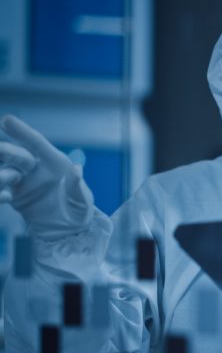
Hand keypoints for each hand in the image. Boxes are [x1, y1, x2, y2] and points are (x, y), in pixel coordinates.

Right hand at [0, 115, 92, 239]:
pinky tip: (6, 198)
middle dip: (7, 151)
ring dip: (2, 174)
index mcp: (55, 163)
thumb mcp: (82, 201)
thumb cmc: (80, 210)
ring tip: (8, 180)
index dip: (23, 132)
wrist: (69, 232)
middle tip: (0, 150)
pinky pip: (1, 189)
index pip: (37, 144)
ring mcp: (24, 181)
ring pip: (4, 170)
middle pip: (16, 154)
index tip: (7, 120)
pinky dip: (0, 192)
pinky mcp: (15, 195)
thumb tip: (77, 170)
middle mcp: (37, 168)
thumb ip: (77, 188)